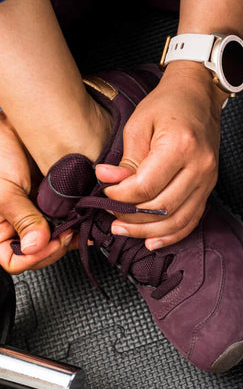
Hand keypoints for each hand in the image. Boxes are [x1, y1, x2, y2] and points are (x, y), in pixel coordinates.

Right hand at [0, 112, 73, 273]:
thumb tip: (35, 247)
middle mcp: (16, 227)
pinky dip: (78, 224)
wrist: (12, 127)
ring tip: (81, 226)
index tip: (51, 244)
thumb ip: (21, 218)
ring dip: (70, 238)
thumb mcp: (5, 188)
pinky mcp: (53, 207)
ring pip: (55, 242)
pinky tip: (87, 219)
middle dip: (56, 248)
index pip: (12, 261)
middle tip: (70, 234)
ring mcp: (35, 218)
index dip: (34, 259)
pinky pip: (67, 223)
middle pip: (39, 255)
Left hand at [95, 61, 227, 250]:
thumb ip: (127, 160)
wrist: (199, 98)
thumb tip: (109, 185)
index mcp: (180, 146)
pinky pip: (192, 219)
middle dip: (131, 217)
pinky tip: (152, 241)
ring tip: (125, 231)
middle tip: (110, 216)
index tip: (106, 191)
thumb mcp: (138, 125)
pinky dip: (172, 235)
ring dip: (149, 232)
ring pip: (178, 220)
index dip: (121, 195)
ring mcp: (208, 180)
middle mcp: (199, 166)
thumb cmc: (167, 106)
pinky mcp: (209, 188)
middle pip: (162, 207)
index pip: (146, 186)